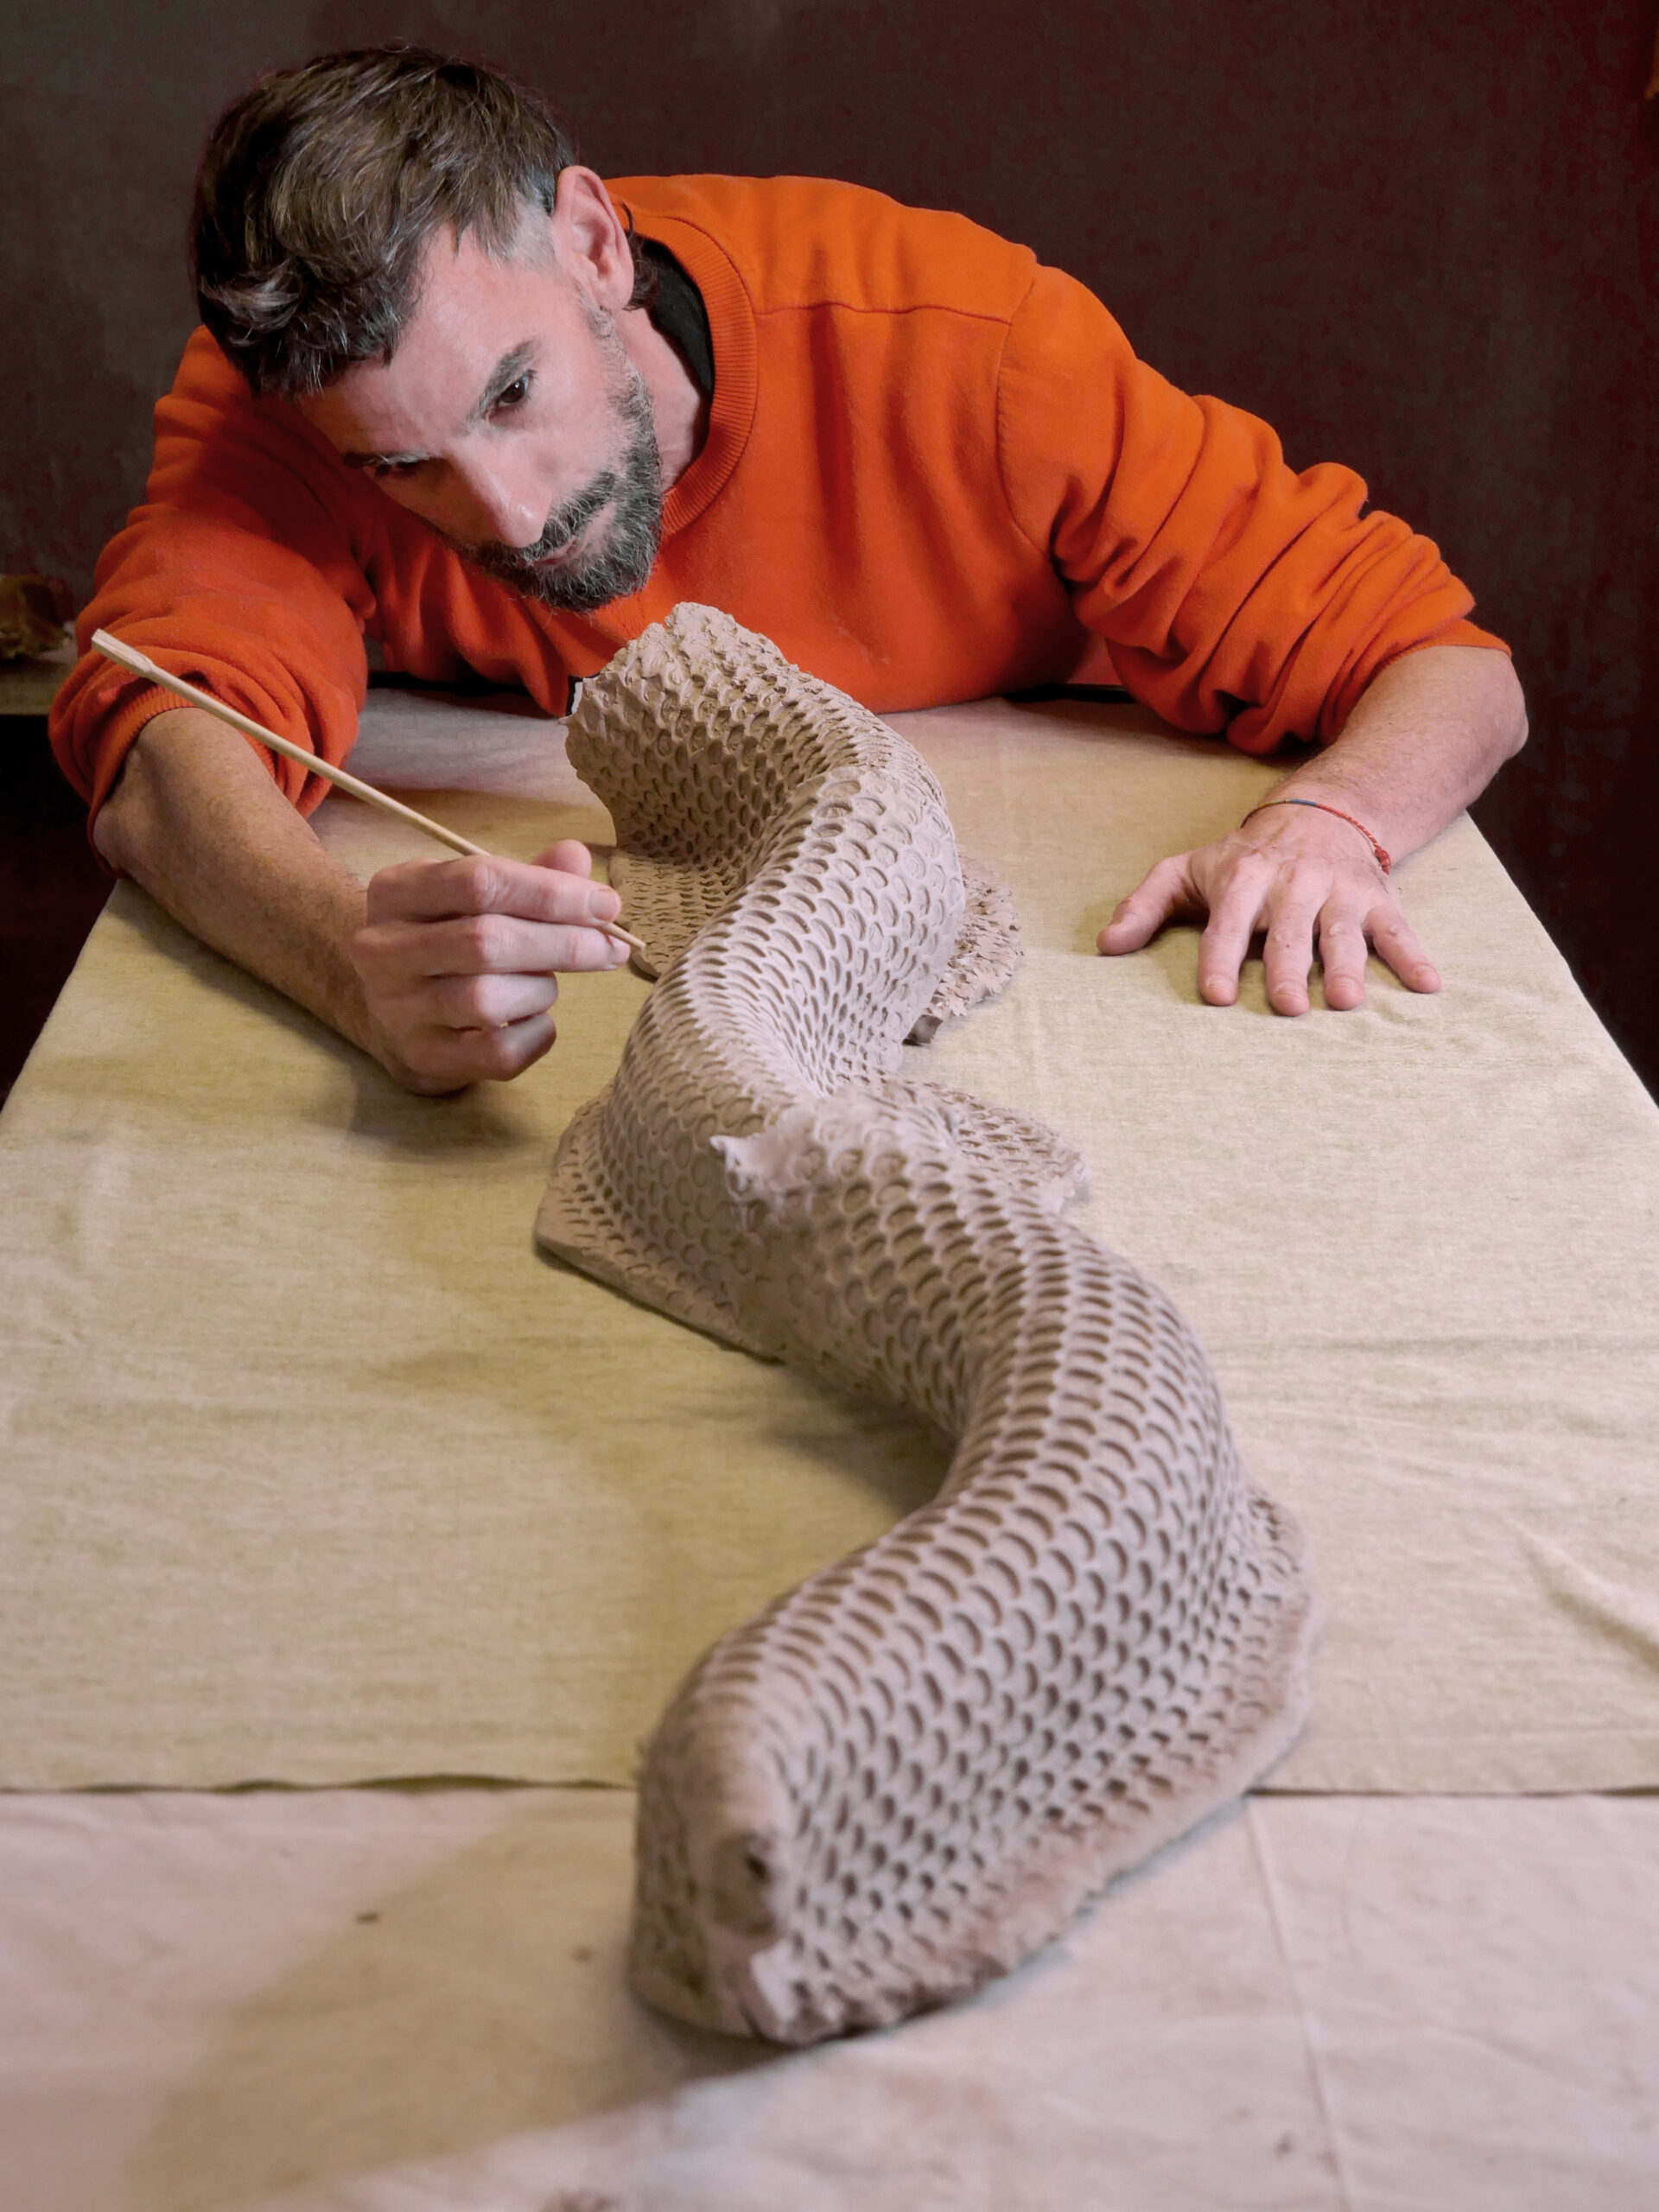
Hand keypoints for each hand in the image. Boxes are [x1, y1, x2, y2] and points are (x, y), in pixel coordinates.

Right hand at [352, 838, 630, 1089]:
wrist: (392, 1012)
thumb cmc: (449, 940)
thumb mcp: (474, 896)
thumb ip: (528, 876)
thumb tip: (576, 856)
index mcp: (397, 891)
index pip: (480, 881)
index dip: (552, 892)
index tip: (606, 905)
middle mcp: (384, 949)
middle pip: (486, 941)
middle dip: (563, 943)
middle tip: (610, 948)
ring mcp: (397, 1010)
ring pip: (488, 999)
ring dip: (541, 989)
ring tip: (547, 984)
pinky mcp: (421, 1058)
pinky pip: (498, 1052)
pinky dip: (536, 1034)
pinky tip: (536, 1020)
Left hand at [1096, 804, 1441, 1014]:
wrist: (1321, 810)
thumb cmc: (1243, 858)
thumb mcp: (1188, 870)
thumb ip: (1146, 906)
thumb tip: (1106, 946)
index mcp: (1243, 880)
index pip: (1227, 925)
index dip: (1221, 959)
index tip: (1217, 997)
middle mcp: (1293, 885)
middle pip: (1289, 934)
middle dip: (1287, 970)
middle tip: (1285, 1008)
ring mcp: (1339, 893)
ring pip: (1343, 934)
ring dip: (1347, 968)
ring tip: (1346, 1002)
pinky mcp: (1379, 900)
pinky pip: (1400, 931)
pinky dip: (1415, 957)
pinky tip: (1429, 987)